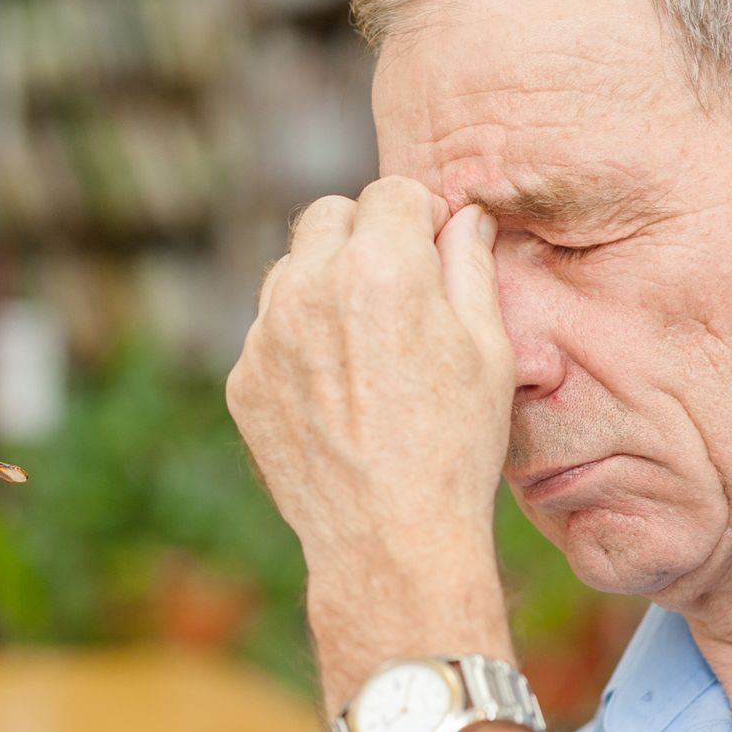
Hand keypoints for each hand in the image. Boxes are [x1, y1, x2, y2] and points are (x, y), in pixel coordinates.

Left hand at [226, 177, 515, 702]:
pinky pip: (268, 332)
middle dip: (363, 234)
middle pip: (327, 215)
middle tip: (396, 287)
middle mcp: (310, 287)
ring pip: (290, 270)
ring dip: (323, 284)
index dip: (420, 218)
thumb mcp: (489, 350)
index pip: (391, 192)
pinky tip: (336, 392)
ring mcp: (265, 335)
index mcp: (380, 266)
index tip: (433, 251)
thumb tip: (464, 217)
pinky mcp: (242, 379)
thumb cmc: (454, 445)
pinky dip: (297, 343)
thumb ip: (470, 267)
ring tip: (365, 345)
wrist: (387, 539)